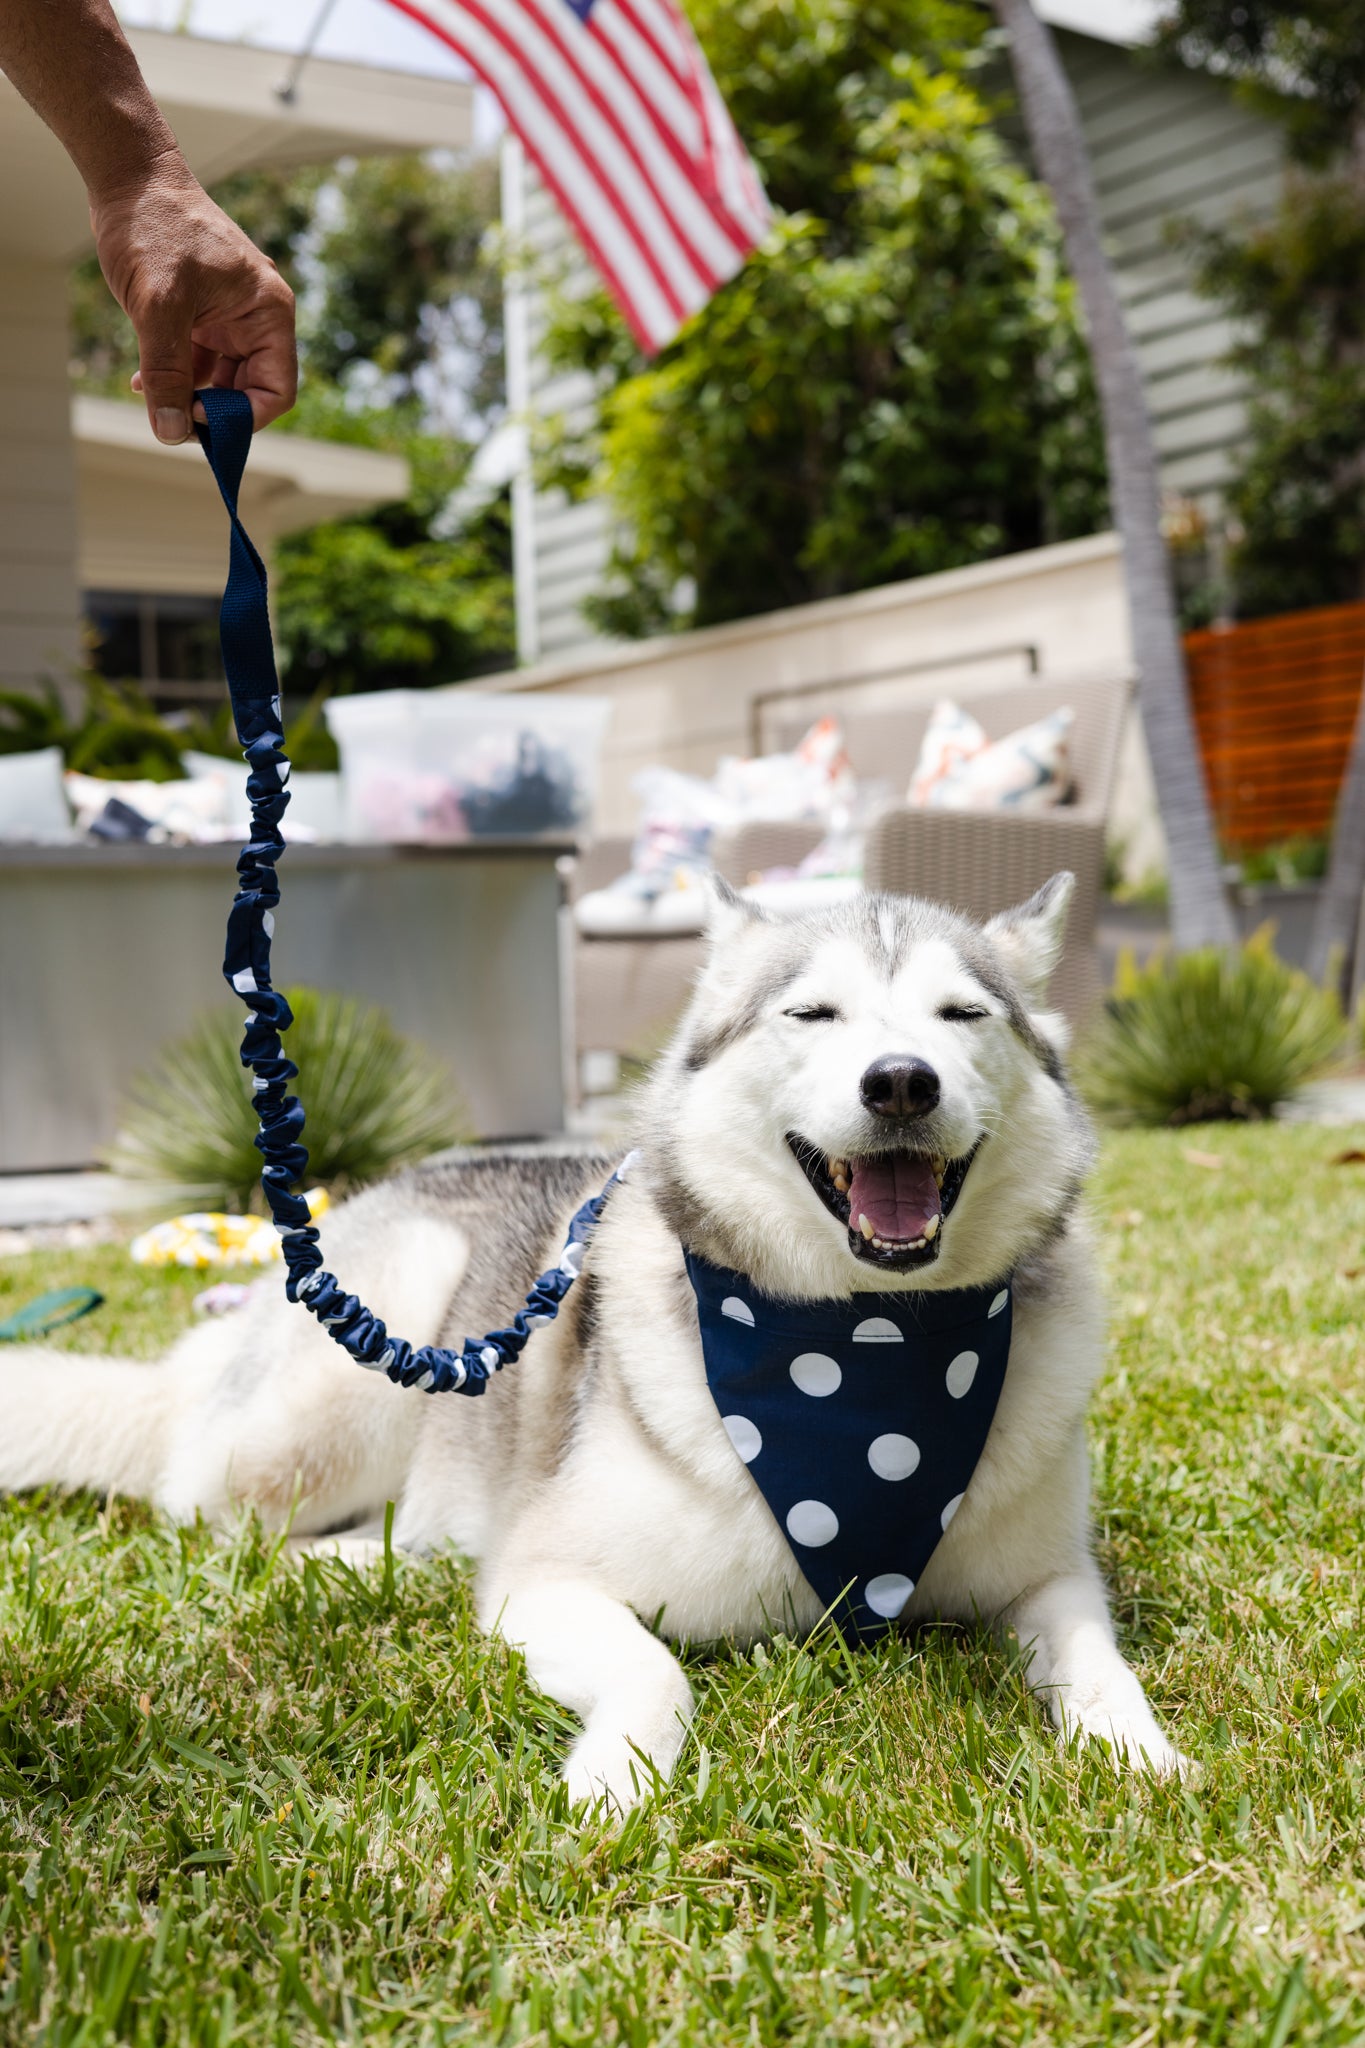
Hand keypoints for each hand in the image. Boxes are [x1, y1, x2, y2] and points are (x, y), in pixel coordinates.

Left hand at [91, 149, 296, 442]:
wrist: (129, 175)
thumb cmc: (153, 228)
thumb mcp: (159, 307)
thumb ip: (167, 372)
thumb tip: (172, 433)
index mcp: (268, 313)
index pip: (276, 391)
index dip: (242, 416)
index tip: (197, 421)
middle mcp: (256, 319)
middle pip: (249, 391)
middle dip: (213, 410)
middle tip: (172, 421)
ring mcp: (229, 318)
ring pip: (220, 381)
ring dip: (189, 396)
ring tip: (153, 398)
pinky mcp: (202, 315)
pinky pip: (197, 362)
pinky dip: (174, 377)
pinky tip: (144, 383)